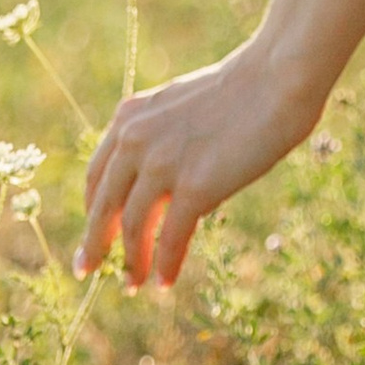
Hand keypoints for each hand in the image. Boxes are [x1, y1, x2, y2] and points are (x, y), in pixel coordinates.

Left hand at [75, 41, 320, 287]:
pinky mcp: (194, 187)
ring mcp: (162, 165)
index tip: (93, 232)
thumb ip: (158, 137)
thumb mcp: (181, 107)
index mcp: (129, 118)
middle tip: (87, 269)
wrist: (277, 79)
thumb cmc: (242, 91)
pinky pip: (171, 239)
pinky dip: (165, 265)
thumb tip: (156, 181)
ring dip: (131, 262)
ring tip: (133, 285)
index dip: (92, 209)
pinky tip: (165, 283)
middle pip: (104, 206)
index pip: (98, 174)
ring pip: (133, 228)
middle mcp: (135, 140)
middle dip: (95, 243)